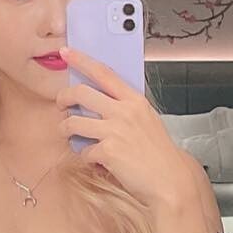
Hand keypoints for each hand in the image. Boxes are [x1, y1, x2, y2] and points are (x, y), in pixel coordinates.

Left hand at [56, 46, 201, 211]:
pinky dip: (85, 157)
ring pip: (73, 122)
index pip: (104, 72)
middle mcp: (124, 112)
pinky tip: (95, 161)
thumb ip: (125, 109)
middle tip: (61, 104)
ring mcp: (115, 131)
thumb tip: (101, 103)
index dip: (82, 60)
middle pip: (81, 93)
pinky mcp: (108, 151)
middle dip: (64, 98)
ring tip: (69, 135)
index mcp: (134, 101)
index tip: (67, 52)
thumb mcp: (147, 120)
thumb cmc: (159, 154)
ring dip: (66, 129)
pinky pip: (83, 150)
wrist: (170, 180)